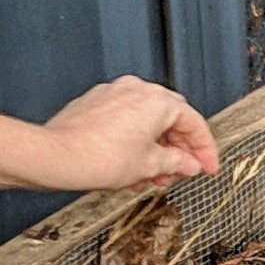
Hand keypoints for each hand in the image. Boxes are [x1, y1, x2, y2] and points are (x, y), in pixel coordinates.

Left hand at [33, 74, 220, 191]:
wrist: (56, 157)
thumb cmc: (97, 158)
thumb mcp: (149, 166)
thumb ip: (177, 163)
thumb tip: (188, 164)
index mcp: (157, 101)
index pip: (194, 123)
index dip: (205, 149)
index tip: (207, 165)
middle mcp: (137, 90)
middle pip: (171, 119)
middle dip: (179, 148)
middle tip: (182, 170)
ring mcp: (114, 94)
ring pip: (146, 120)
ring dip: (155, 147)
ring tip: (153, 174)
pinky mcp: (96, 103)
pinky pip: (125, 120)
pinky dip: (134, 140)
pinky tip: (131, 163)